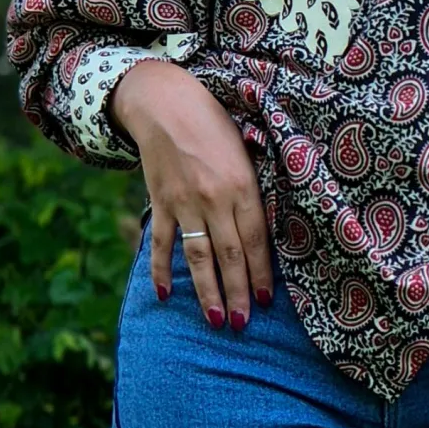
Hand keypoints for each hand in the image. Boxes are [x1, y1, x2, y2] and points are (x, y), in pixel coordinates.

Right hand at [111, 60, 273, 328]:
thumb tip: (269, 231)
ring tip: (216, 320)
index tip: (265, 301)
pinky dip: (159, 269)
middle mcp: (214, 198)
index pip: (255, 239)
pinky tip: (162, 294)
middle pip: (229, 255)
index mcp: (242, 185)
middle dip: (237, 293)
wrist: (166, 102)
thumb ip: (254, 190)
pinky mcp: (160, 201)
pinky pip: (161, 242)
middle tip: (242, 325)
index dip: (260, 273)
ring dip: (206, 291)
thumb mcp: (246, 151)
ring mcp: (184, 203)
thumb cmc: (215, 125)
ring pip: (198, 257)